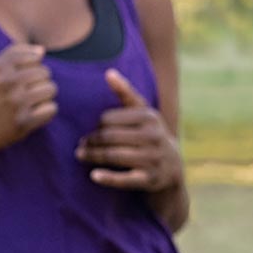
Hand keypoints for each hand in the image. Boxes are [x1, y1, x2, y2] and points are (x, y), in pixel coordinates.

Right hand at [0, 43, 57, 153]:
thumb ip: (13, 55)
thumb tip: (41, 51)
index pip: (35, 57)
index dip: (32, 67)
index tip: (23, 78)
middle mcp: (8, 82)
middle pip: (45, 73)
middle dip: (39, 81)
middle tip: (27, 92)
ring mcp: (16, 102)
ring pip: (50, 89)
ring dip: (44, 96)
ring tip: (31, 102)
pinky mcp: (23, 122)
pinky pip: (51, 109)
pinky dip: (46, 112)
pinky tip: (34, 114)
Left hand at [76, 68, 179, 192]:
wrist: (172, 166)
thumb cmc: (150, 134)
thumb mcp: (143, 112)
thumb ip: (125, 92)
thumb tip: (108, 72)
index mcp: (149, 116)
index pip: (110, 119)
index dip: (97, 125)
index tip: (90, 130)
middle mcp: (153, 136)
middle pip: (110, 137)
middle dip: (91, 141)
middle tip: (80, 145)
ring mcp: (153, 159)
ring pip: (114, 156)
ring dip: (93, 156)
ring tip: (80, 155)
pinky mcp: (150, 179)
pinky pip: (125, 179)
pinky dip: (108, 178)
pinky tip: (93, 176)